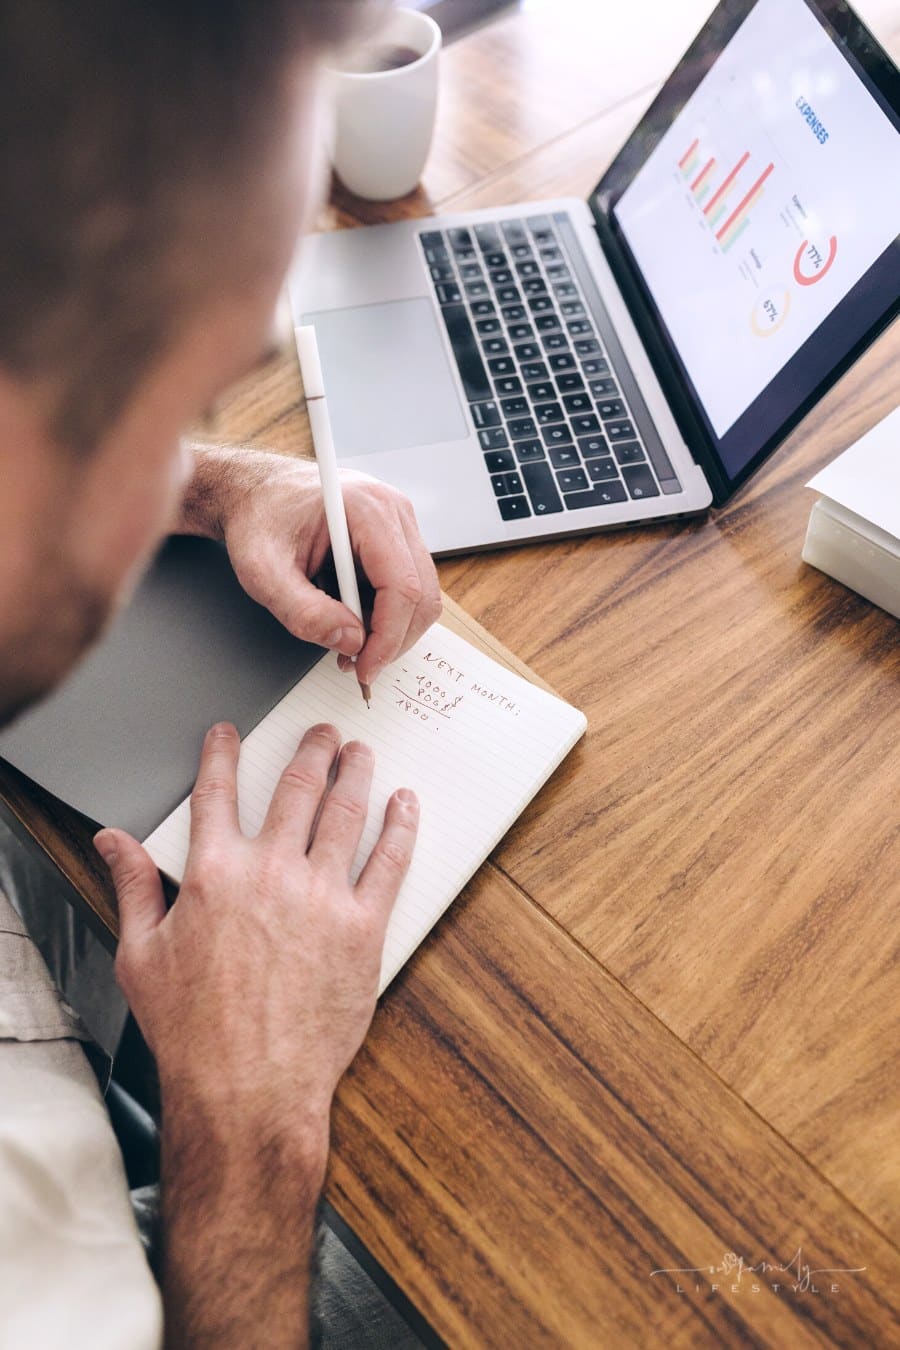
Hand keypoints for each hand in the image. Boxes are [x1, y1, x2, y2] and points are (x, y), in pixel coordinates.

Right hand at [95, 722, 418, 1126]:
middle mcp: (271, 872)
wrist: (248, 1087)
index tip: (229, 733)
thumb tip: (113, 843)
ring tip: (360, 753)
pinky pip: (389, 862)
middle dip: (310, 750)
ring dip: (355, 774)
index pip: (218, 793)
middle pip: (296, 788)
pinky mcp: (363, 927)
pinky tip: (405, 805)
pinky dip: (400, 826)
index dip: (222, 754)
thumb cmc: (193, 1030)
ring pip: (345, 813)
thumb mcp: (142, 955)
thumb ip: (133, 887)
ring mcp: (322, 896)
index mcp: (214, 874)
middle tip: (322, 732)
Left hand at [180, 446, 441, 687]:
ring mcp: (400, 524)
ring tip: (347, 642)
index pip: (403, 586)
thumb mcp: (262, 571)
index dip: (388, 637)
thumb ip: (302, 611)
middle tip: (356, 664)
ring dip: (389, 630)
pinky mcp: (397, 538)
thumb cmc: (259, 520)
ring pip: (420, 596)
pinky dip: (384, 615)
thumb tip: (351, 642)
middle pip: (422, 595)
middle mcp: (394, 511)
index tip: (365, 668)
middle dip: (393, 639)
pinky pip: (407, 588)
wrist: (257, 493)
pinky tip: (350, 618)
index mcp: (367, 508)